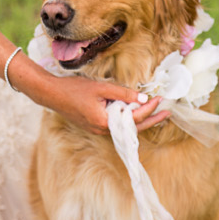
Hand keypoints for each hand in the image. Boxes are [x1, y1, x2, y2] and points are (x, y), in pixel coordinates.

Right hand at [34, 74, 168, 134]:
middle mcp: (102, 130)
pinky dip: (127, 118)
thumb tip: (144, 96)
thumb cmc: (73, 90)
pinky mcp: (95, 126)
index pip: (134, 118)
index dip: (148, 108)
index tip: (159, 99)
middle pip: (133, 128)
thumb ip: (123, 93)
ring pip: (125, 127)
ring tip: (155, 112)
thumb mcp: (101, 88)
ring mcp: (98, 130)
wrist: (51, 94)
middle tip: (167, 113)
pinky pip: (116, 124)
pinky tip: (134, 111)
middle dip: (151, 120)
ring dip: (140, 119)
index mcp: (105, 122)